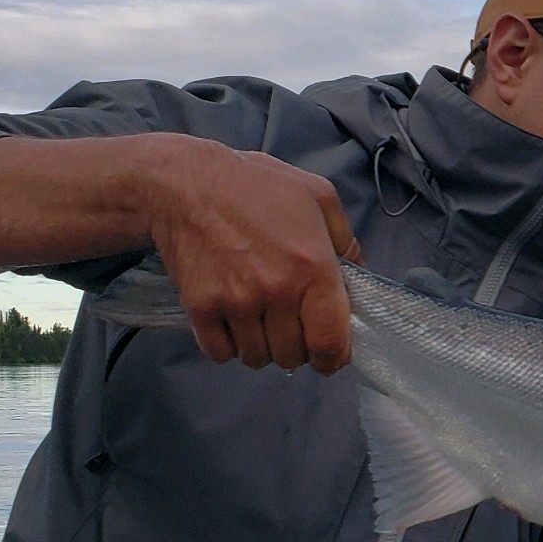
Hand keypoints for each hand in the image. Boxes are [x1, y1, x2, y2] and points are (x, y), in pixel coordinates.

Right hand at [138, 134, 363, 373]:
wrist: (185, 183)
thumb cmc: (254, 186)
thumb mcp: (317, 196)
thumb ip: (345, 240)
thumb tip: (357, 277)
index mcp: (313, 266)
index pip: (330, 342)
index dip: (333, 358)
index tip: (328, 355)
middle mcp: (276, 290)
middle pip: (292, 356)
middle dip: (295, 347)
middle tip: (287, 324)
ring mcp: (236, 301)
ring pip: (256, 358)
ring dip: (261, 346)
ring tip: (258, 319)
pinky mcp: (200, 307)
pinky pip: (220, 353)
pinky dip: (227, 345)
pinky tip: (231, 321)